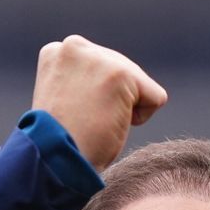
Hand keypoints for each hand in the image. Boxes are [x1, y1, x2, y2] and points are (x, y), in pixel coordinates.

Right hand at [32, 35, 167, 172]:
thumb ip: (84, 81)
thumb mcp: (66, 101)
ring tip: (94, 124)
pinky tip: (111, 126)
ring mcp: (98, 58)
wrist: (55, 164)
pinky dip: (141, 118)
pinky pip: (155, 97)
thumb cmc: (61, 146)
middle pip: (123, 72)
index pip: (101, 69)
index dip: (95, 100)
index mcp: (58, 52)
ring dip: (123, 112)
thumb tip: (112, 82)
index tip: (74, 116)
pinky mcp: (120, 74)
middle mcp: (74, 46)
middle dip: (112, 103)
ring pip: (139, 84)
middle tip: (85, 124)